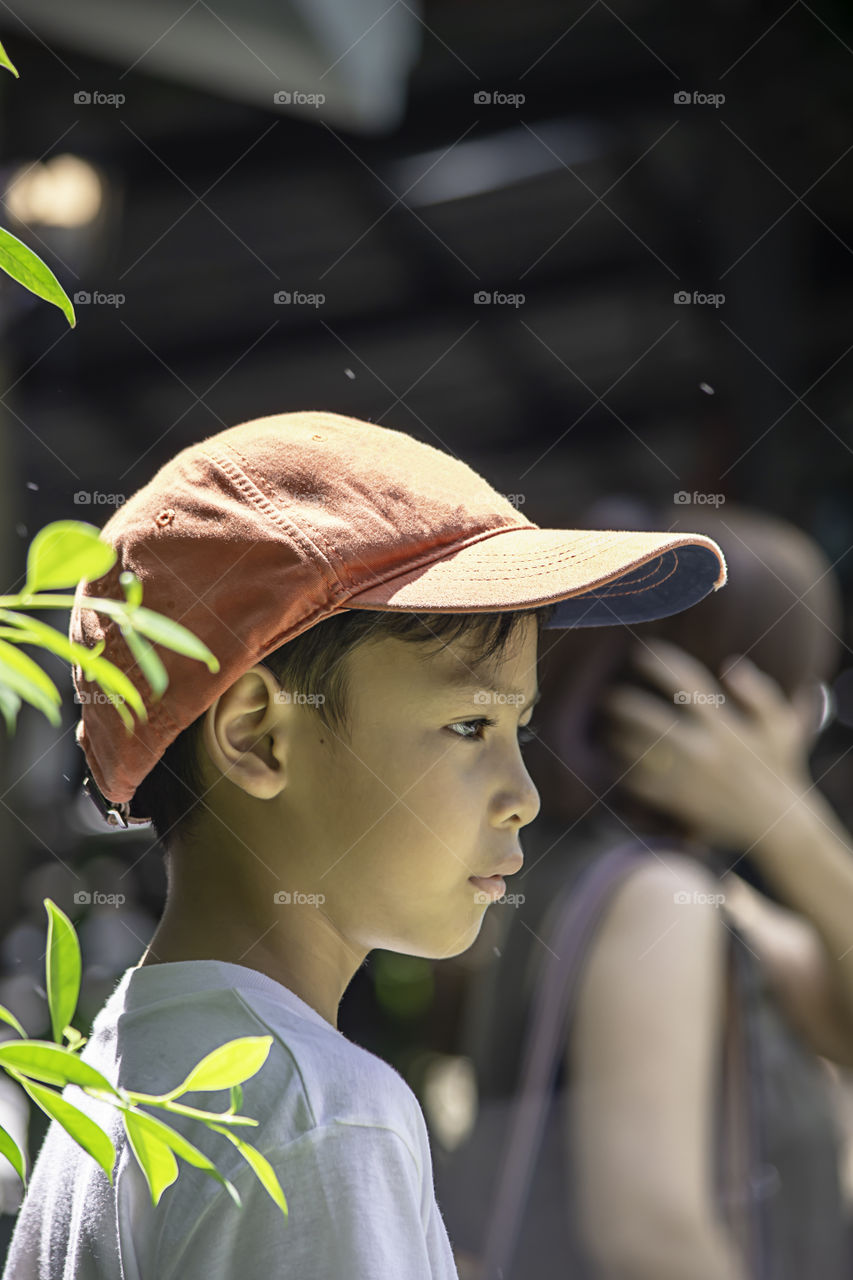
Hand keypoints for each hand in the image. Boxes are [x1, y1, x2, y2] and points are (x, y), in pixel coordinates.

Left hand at [599, 638, 814, 849]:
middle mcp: (704, 748)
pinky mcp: (679, 801)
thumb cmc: (778, 768)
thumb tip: (731, 664)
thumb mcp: (782, 727)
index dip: (660, 663)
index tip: (639, 653)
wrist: (776, 824)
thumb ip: (760, 693)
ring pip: (638, 751)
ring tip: (605, 728)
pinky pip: (639, 783)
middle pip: (649, 718)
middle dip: (622, 704)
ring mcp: (688, 776)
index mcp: (726, 725)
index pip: (687, 683)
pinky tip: (613, 761)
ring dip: (616, 736)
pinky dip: (623, 770)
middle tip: (606, 697)